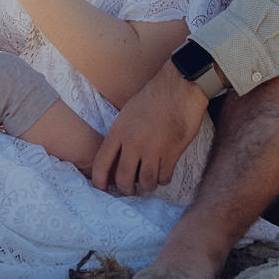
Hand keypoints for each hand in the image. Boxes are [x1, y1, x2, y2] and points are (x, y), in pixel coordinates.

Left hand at [92, 62, 208, 194]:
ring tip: (149, 182)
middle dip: (126, 190)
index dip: (99, 181)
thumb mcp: (127, 113)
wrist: (180, 88)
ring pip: (145, 182)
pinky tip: (163, 174)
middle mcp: (133, 143)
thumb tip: (117, 157)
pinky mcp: (172, 153)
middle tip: (130, 190)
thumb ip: (121, 135)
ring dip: (147, 186)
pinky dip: (163, 179)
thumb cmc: (154, 97)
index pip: (101, 163)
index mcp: (119, 131)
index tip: (102, 189)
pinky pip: (164, 177)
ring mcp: (153, 150)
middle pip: (123, 179)